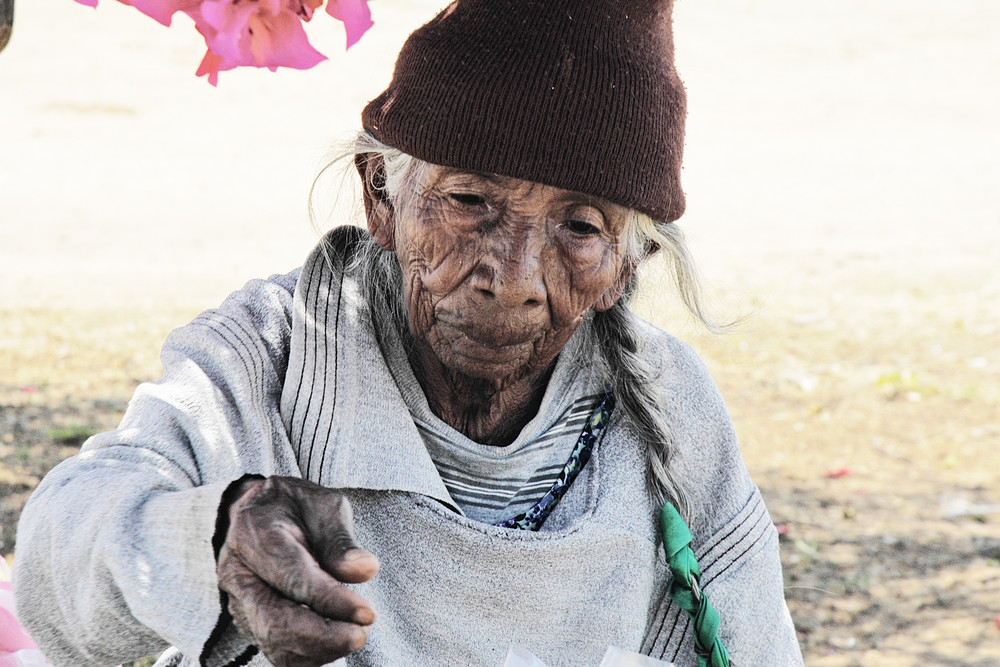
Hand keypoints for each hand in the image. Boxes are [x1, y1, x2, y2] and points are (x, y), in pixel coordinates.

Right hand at [217, 476, 379, 666]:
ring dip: (319, 649)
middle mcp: (237, 572)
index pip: (292, 578)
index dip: (331, 600)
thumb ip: (341, 540)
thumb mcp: (324, 507)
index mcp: (253, 533)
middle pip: (274, 620)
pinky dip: (308, 656)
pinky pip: (274, 651)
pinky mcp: (248, 620)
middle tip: (362, 633)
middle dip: (323, 636)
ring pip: (273, 642)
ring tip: (355, 635)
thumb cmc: (298, 507)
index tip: (367, 612)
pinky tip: (337, 643)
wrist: (264, 513)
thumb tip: (365, 570)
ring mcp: (238, 600)